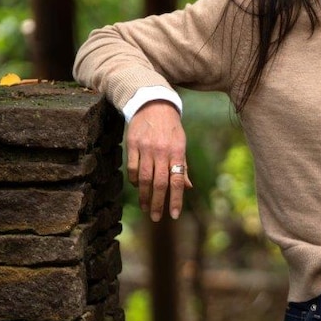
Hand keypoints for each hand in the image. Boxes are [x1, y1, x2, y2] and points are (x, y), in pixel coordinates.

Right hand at [125, 101, 191, 220]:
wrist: (153, 103)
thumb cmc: (170, 127)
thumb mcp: (181, 143)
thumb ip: (182, 165)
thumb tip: (188, 187)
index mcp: (177, 151)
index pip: (177, 180)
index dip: (176, 199)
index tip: (174, 215)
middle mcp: (162, 151)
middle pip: (159, 183)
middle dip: (157, 203)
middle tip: (156, 217)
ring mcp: (146, 148)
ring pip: (144, 178)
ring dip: (144, 196)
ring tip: (145, 208)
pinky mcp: (132, 144)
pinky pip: (132, 168)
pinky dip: (134, 181)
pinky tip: (137, 187)